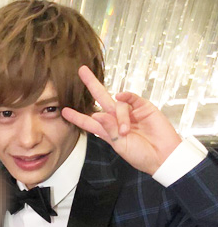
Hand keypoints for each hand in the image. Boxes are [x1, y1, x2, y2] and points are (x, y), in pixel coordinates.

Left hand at [62, 65, 181, 174]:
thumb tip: (97, 114)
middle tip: (81, 71)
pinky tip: (122, 96)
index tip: (64, 111)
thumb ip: (108, 130)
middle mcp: (117, 118)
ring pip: (117, 104)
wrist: (162, 155)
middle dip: (91, 84)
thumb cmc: (140, 154)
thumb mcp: (119, 145)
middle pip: (100, 98)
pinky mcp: (144, 107)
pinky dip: (126, 96)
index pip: (88, 121)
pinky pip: (131, 97)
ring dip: (120, 118)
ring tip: (126, 131)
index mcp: (107, 131)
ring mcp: (130, 111)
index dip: (77, 116)